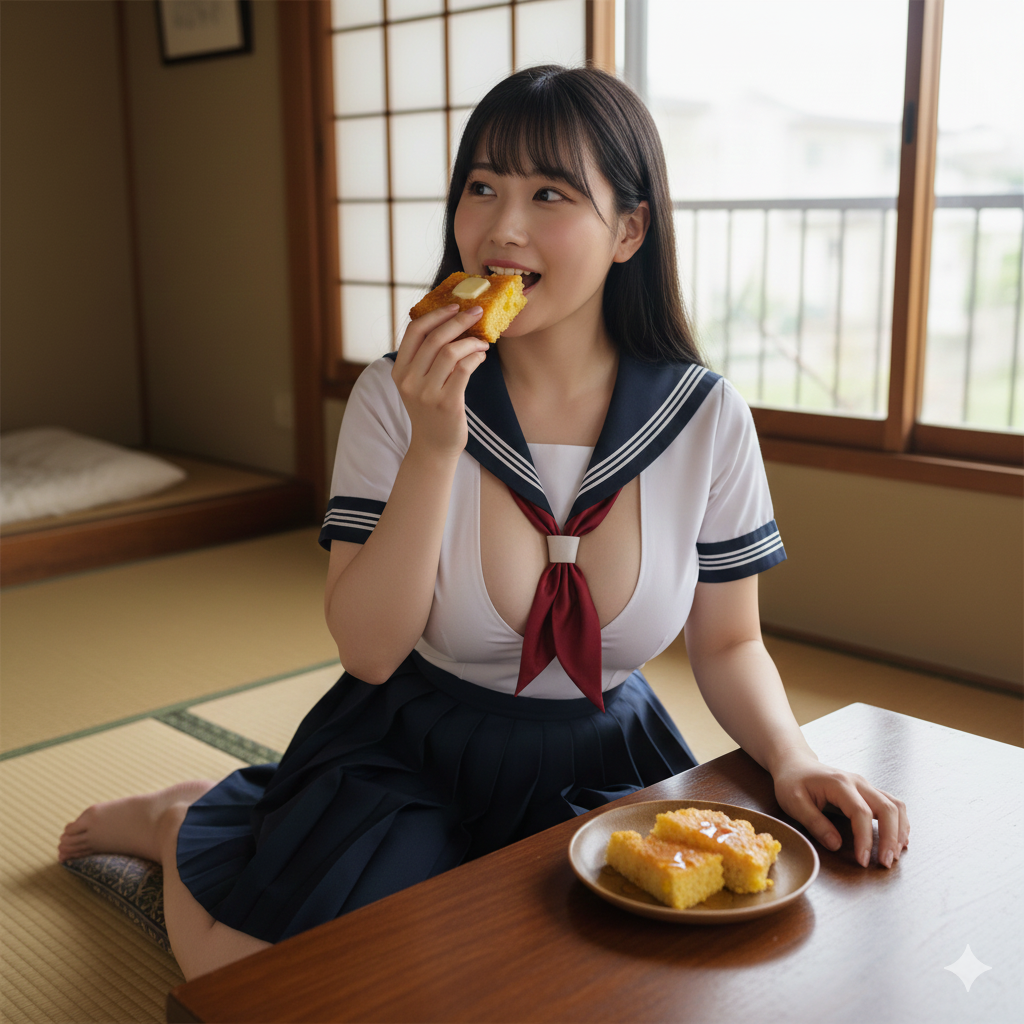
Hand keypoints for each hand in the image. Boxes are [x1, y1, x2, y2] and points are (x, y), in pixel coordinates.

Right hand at [391, 304, 488, 457]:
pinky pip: (464, 368)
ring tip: (482, 341)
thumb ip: (424, 358)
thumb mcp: (417, 383)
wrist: (433, 447)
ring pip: (451, 351)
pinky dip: (475, 356)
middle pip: (434, 338)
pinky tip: (481, 355)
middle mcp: (409, 381)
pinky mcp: (447, 403)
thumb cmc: (430, 411)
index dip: (435, 314)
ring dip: (471, 341)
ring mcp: (427, 393)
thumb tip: (449, 322)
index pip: (413, 331)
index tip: (454, 306)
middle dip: (458, 320)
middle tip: (476, 312)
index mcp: (399, 371)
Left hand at [771, 751, 909, 868]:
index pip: (860, 813)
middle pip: (886, 808)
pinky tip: (898, 840)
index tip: (863, 861)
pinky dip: (900, 823)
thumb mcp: (794, 802)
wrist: (795, 764)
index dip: (865, 839)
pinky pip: (892, 805)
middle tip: (886, 863)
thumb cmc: (792, 782)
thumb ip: (815, 823)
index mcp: (839, 784)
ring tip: (895, 854)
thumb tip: (837, 845)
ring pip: (895, 805)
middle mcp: (858, 782)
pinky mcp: (868, 791)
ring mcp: (866, 785)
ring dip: (900, 830)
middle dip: (891, 838)